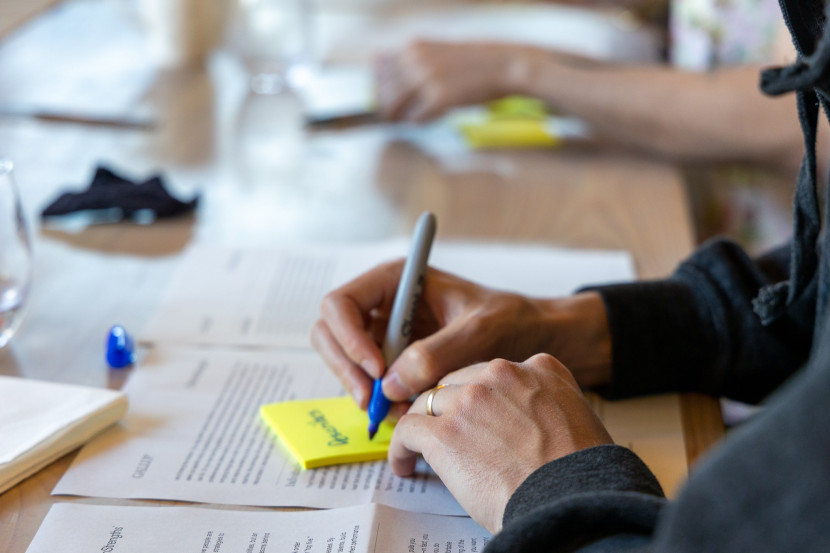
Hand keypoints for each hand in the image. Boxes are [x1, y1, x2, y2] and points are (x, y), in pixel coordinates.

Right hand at [311, 260, 611, 412]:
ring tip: (401, 412)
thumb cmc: (512, 321)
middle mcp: (383, 306)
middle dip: (346, 370)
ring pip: (345, 364)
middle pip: (330, 335)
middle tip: (373, 404)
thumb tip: (392, 383)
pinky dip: (382, 402)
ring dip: (364, 391)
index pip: (340, 304)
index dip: (347, 337)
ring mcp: (385, 336)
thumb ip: (438, 353)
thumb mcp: (481, 331)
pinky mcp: (394, 364)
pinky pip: (370, 385)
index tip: (376, 370)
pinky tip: (409, 412)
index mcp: (397, 281)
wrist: (535, 340)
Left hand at [375, 40, 540, 120]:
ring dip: (399, 118)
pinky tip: (431, 118)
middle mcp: (416, 60)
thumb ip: (406, 56)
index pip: (379, 71)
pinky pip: (416, 119)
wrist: (503, 66)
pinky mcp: (439, 98)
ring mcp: (427, 79)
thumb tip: (374, 58)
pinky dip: (420, 123)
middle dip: (388, 107)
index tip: (389, 99)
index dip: (381, 89)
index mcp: (413, 46)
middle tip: (397, 117)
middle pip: (384, 92)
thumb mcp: (436, 50)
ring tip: (410, 120)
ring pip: (394, 106)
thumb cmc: (471, 62)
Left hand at [389, 354, 613, 532]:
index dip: (481, 396)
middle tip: (446, 432)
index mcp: (539, 368)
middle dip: (450, 408)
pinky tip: (404, 463)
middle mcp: (502, 374)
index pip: (494, 373)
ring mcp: (470, 401)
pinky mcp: (444, 432)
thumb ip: (549, 405)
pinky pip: (408, 430)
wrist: (572, 499)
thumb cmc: (582, 473)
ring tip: (418, 449)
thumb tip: (528, 423)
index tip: (475, 413)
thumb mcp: (579, 417)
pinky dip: (401, 447)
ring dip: (424, 426)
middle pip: (458, 382)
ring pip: (429, 402)